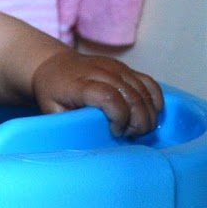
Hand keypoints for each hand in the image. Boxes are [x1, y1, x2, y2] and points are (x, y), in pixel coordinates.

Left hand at [30, 50, 163, 137]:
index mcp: (80, 84)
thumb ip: (69, 124)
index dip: (119, 118)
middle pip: (133, 97)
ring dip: (148, 115)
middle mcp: (101, 72)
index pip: (110, 98)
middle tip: (130, 136)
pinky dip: (155, 100)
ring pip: (144, 91)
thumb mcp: (51, 110)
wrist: (53, 65)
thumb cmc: (52, 92)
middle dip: (138, 122)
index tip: (115, 133)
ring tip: (137, 130)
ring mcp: (116, 68)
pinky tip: (150, 115)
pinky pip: (149, 83)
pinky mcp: (126, 68)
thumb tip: (87, 142)